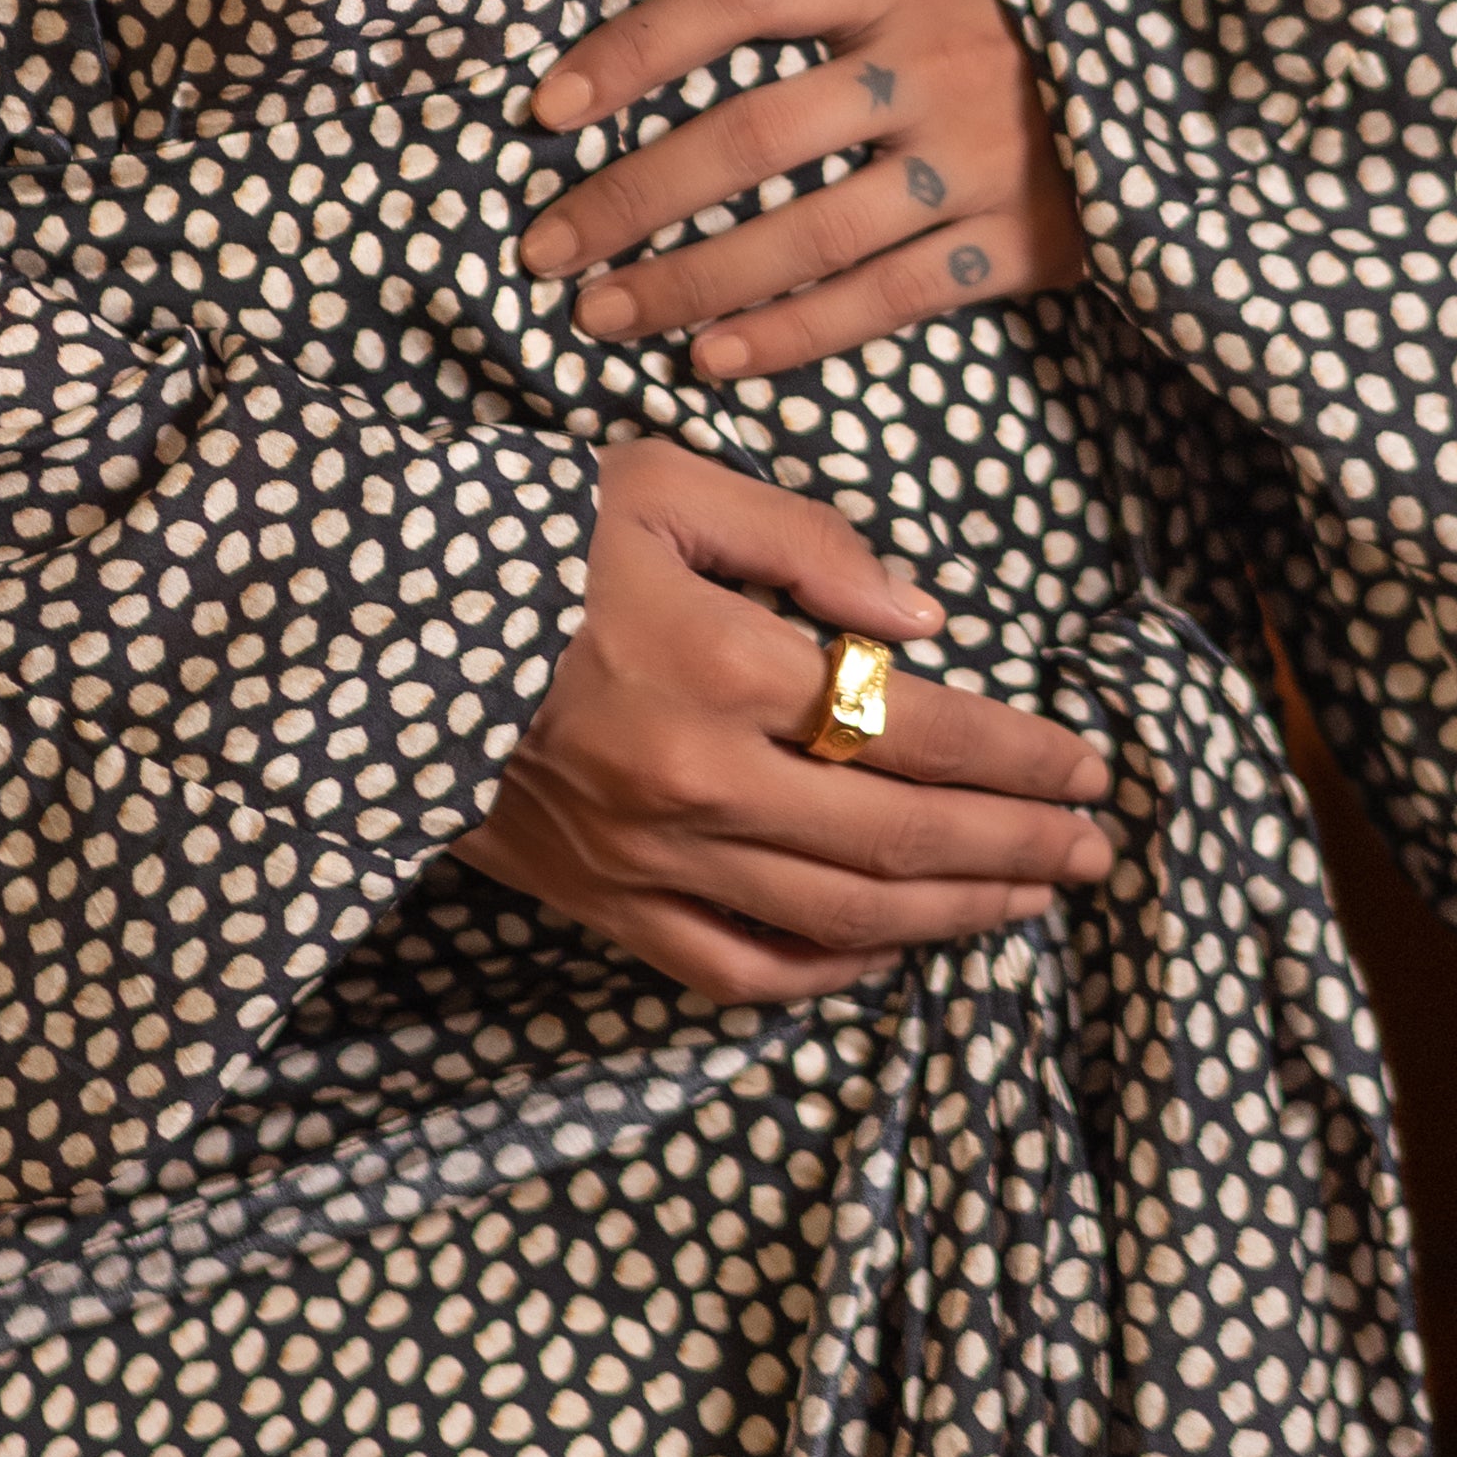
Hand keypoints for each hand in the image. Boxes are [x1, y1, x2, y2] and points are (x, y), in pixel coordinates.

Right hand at [458, 437, 1112, 1000]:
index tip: (1088, 761)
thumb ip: (805, 542)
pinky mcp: (600, 902)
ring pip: (837, 918)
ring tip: (1032, 896)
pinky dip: (826, 972)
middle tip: (1098, 846)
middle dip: (1017, 844)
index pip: (913, 728)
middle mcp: (696, 782)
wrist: (358, 619)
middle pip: (898, 840)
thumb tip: (924, 621)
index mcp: (720, 665)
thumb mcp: (663, 484)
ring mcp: (647, 859)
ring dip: (954, 913)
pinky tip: (884, 950)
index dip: (1018, 754)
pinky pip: (736, 966)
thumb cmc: (516, 531)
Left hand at [517, 0, 1083, 388]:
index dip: (635, 49)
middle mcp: (927, 60)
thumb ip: (802, 12)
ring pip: (807, 232)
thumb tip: (632, 66)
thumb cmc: (988, 26)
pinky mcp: (1015, 240)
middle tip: (546, 248)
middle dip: (632, 199)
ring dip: (691, 282)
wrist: (1164, 73)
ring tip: (603, 315)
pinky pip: (884, 297)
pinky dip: (793, 334)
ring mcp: (973, 156)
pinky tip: (714, 360)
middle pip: (751, 134)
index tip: (546, 108)